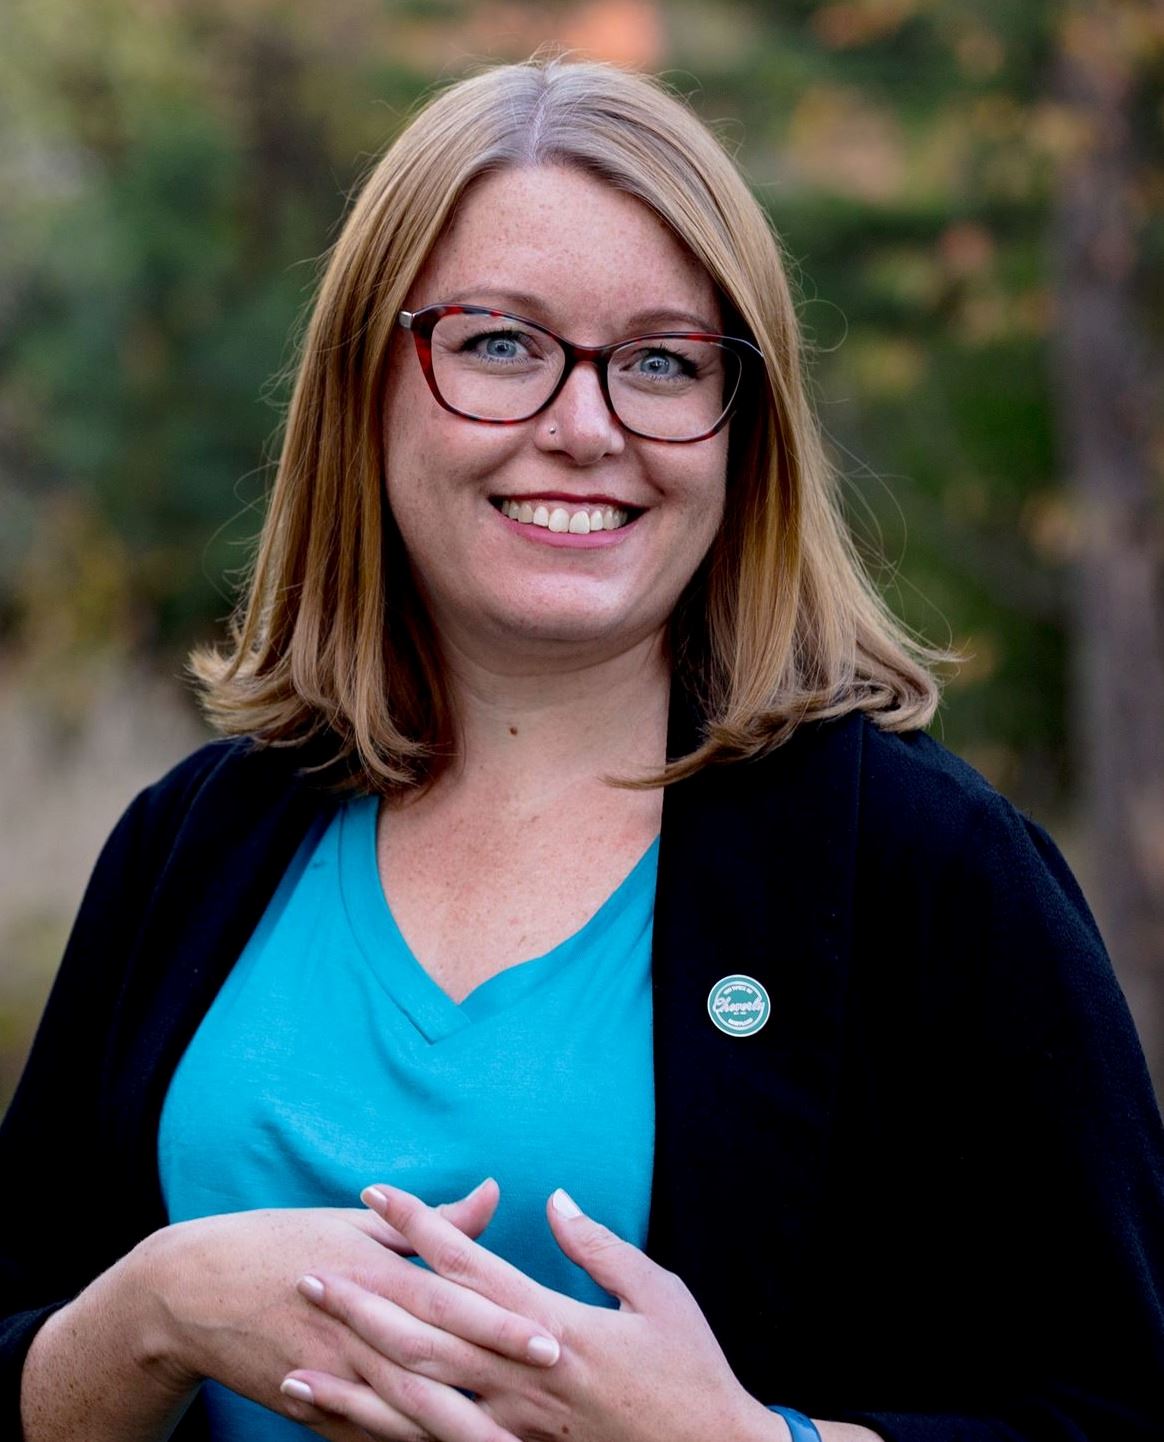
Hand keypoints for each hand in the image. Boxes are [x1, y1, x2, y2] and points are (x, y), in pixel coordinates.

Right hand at [140, 1180, 557, 1441]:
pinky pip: (366, 1437)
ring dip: (455, 1434)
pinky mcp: (312, 1408)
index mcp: (373, 1274)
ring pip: (402, 1415)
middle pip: (434, 1366)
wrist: (191, 1289)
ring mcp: (331, 1375)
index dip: (499, 1322)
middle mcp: (356, 1328)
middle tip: (549, 1404)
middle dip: (494, 1389)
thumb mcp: (356, 1223)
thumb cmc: (283, 1242)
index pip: (448, 1301)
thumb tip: (494, 1192)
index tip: (552, 1340)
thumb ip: (433, 1222)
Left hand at [280, 1183, 775, 1441]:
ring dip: (356, 1376)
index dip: (419, 1228)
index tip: (376, 1196)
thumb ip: (600, 1248)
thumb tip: (556, 1200)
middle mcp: (522, 1375)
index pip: (469, 1266)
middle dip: (362, 1300)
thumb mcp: (659, 1295)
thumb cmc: (691, 1373)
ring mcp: (513, 1426)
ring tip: (300, 1356)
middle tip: (307, 1274)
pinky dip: (384, 1433)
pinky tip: (348, 1424)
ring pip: (417, 1400)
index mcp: (556, 1324)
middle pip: (424, 1332)